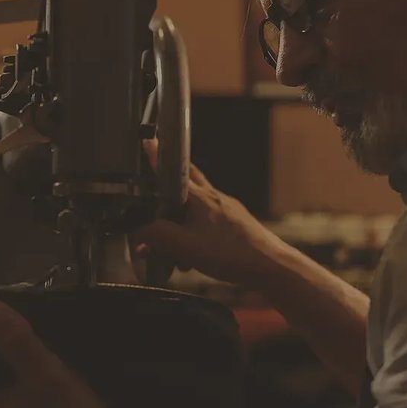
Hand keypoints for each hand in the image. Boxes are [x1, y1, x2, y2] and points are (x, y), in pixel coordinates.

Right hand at [134, 138, 287, 286]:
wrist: (269, 266)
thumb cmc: (231, 253)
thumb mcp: (184, 246)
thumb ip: (156, 236)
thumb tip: (137, 231)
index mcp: (198, 197)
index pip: (172, 169)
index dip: (157, 157)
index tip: (148, 142)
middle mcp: (213, 197)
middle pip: (187, 181)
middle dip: (169, 186)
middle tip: (156, 189)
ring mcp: (226, 210)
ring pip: (196, 206)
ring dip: (180, 221)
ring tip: (172, 248)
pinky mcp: (235, 224)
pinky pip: (208, 222)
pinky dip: (194, 234)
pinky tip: (192, 257)